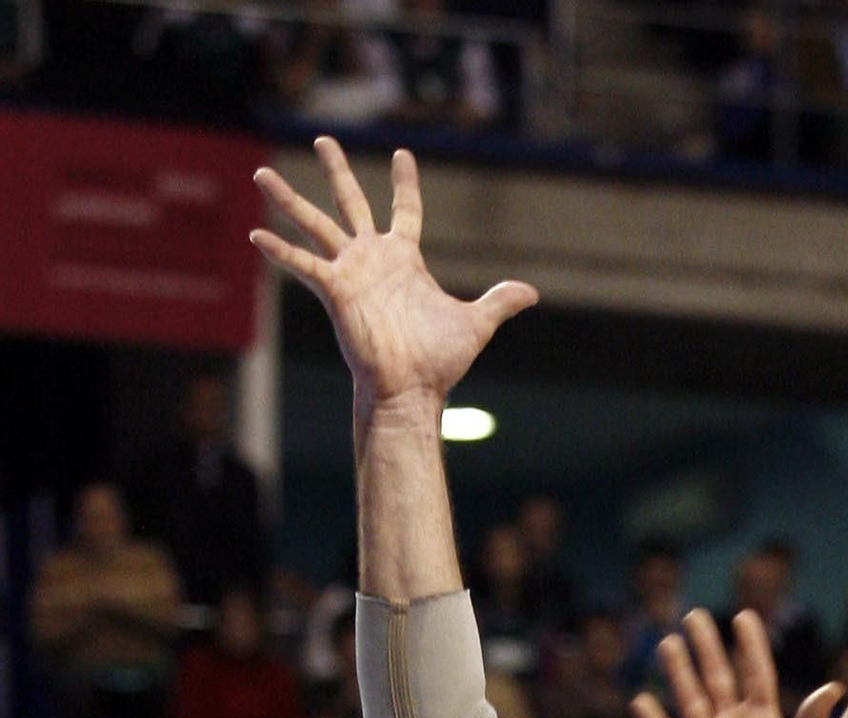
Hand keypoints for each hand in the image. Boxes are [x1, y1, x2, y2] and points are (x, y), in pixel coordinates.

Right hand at [251, 138, 534, 420]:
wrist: (411, 389)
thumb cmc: (439, 362)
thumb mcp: (475, 323)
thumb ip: (499, 302)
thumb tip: (531, 293)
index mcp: (404, 258)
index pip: (405, 210)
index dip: (405, 183)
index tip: (403, 155)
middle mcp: (373, 258)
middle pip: (351, 201)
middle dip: (338, 170)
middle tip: (325, 138)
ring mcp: (350, 271)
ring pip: (315, 222)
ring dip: (289, 198)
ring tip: (262, 172)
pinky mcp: (335, 290)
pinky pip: (302, 264)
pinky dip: (280, 250)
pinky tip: (256, 233)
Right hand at [632, 610, 840, 717]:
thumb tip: (833, 686)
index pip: (756, 674)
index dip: (750, 645)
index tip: (743, 616)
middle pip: (718, 679)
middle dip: (706, 648)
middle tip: (694, 615)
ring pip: (692, 702)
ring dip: (680, 673)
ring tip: (668, 641)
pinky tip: (641, 700)